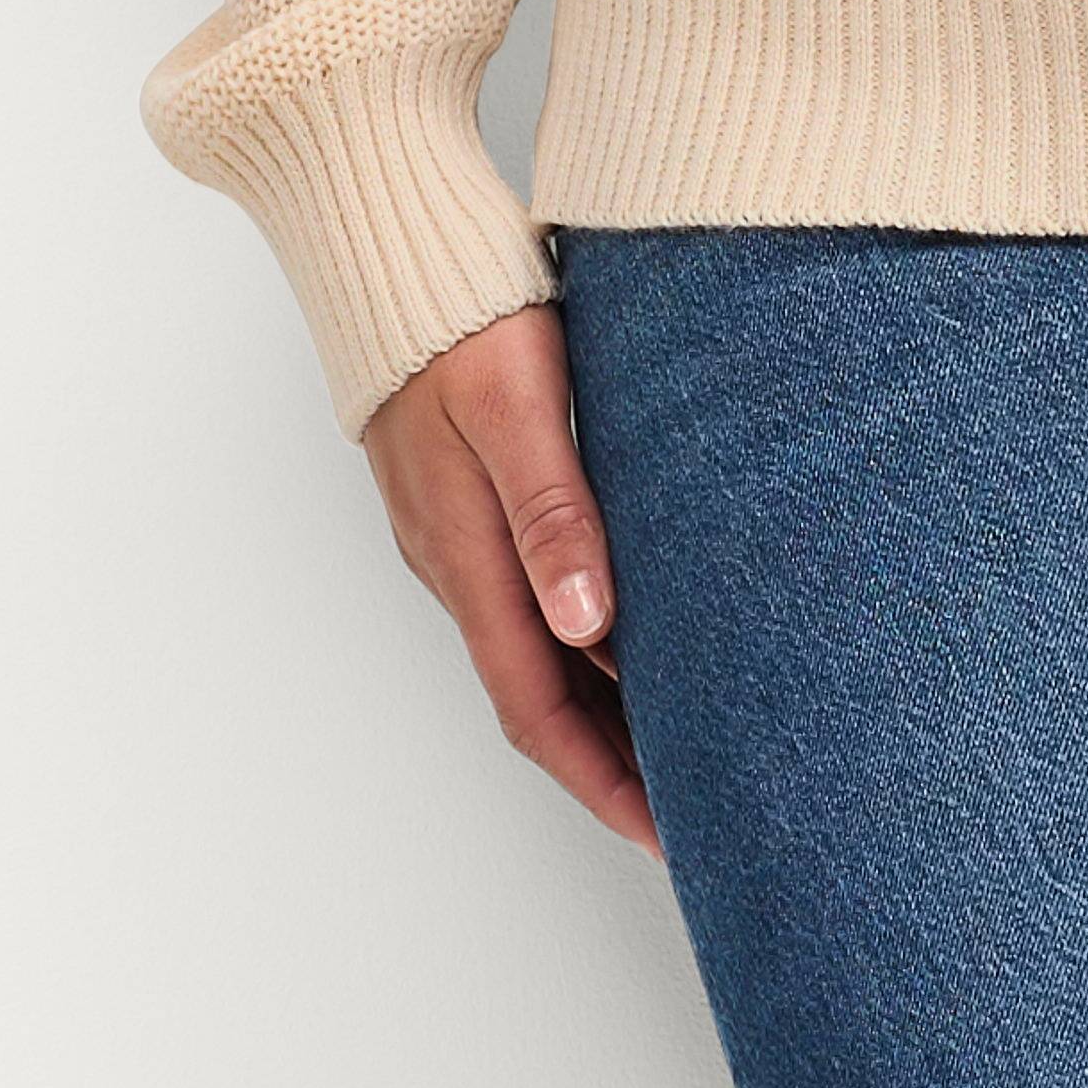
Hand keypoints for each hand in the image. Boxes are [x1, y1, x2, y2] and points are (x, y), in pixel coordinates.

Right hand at [362, 302, 661, 858]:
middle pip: (536, 698)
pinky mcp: (469, 499)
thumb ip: (552, 512)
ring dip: (602, 706)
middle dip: (609, 763)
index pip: (534, 707)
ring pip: (536, 651)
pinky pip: (529, 599)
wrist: (392, 253)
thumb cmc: (464, 318)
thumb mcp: (516, 408)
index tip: (662, 834)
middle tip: (695, 808)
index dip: (598, 779)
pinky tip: (631, 631)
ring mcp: (458, 534)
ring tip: (684, 738)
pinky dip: (583, 640)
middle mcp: (457, 562)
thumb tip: (588, 627)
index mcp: (467, 558)